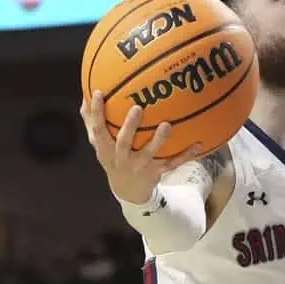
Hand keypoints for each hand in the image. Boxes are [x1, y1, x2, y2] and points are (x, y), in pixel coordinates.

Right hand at [80, 90, 200, 204]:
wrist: (127, 190)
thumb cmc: (113, 159)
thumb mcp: (99, 144)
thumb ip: (91, 122)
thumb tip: (85, 96)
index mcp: (105, 150)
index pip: (98, 130)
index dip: (96, 113)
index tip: (97, 93)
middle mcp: (122, 158)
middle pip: (124, 142)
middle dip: (129, 126)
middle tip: (138, 107)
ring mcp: (140, 166)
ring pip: (150, 153)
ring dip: (158, 140)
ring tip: (167, 124)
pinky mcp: (157, 171)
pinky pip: (173, 163)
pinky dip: (186, 155)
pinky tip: (198, 144)